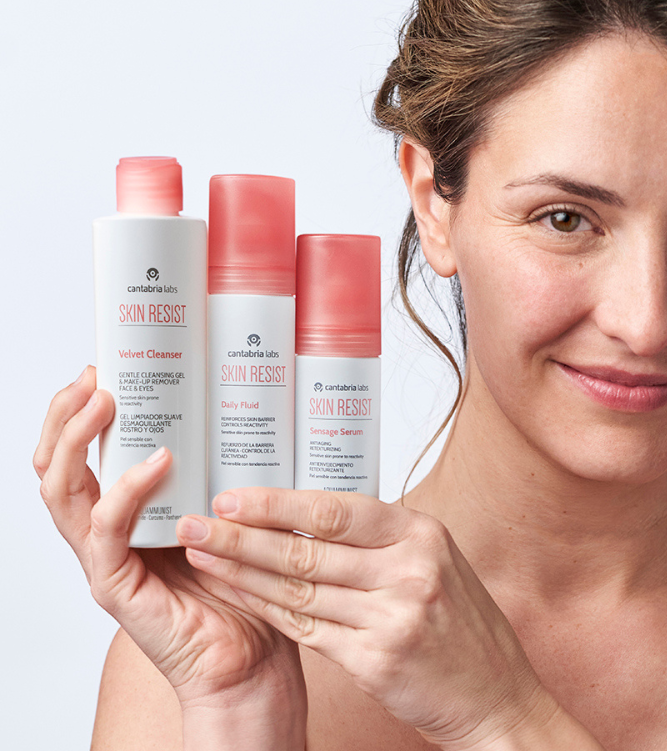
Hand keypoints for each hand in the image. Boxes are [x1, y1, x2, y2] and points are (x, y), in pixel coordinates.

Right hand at [34, 367, 305, 747]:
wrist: (255, 656)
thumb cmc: (247, 579)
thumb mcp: (234, 505)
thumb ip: (226, 466)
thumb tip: (250, 399)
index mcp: (129, 509)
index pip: (83, 453)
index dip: (80, 409)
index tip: (104, 365)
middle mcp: (106, 531)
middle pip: (56, 466)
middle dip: (65, 415)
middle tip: (95, 376)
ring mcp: (106, 559)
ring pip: (62, 493)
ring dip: (77, 441)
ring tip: (104, 402)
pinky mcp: (118, 587)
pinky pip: (106, 532)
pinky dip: (126, 491)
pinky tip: (155, 462)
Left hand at [176, 487, 564, 749]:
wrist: (497, 695)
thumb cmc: (463, 626)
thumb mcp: (435, 563)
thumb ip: (383, 541)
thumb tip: (315, 514)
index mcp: (422, 534)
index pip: (337, 509)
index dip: (279, 503)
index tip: (235, 497)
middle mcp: (410, 569)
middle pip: (310, 546)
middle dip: (245, 534)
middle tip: (200, 522)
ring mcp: (394, 616)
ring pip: (300, 588)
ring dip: (243, 572)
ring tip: (203, 556)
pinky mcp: (378, 660)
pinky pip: (308, 630)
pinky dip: (268, 612)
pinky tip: (239, 599)